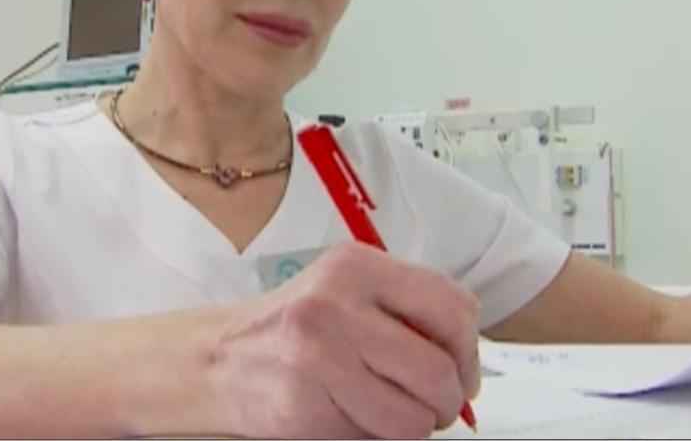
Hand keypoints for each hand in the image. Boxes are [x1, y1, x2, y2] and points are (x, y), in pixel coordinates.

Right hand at [210, 243, 480, 437]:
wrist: (220, 358)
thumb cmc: (296, 325)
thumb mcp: (349, 289)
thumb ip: (407, 308)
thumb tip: (468, 361)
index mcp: (356, 267)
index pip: (452, 308)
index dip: (470, 350)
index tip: (463, 369)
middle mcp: (334, 308)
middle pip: (437, 372)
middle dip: (448, 401)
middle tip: (438, 404)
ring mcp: (315, 361)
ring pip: (411, 420)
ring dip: (414, 427)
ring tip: (392, 411)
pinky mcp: (302, 411)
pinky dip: (374, 438)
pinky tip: (352, 416)